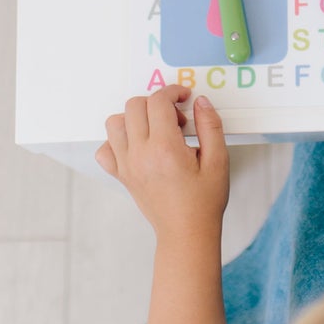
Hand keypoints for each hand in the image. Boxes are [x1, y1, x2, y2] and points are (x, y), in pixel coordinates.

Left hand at [97, 86, 228, 238]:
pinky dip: (117, 140)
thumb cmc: (204, 201)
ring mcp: (126, 165)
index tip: (184, 98)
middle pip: (134, 105)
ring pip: (114, 123)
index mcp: (165, 149)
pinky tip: (139, 145)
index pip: (158, 101)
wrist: (186, 232)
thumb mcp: (218, 161)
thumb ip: (210, 126)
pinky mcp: (121, 175)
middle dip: (156, 102)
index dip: (172, 92)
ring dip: (134, 117)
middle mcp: (140, 154)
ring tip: (156, 129)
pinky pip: (105, 149)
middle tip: (176, 119)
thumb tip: (201, 102)